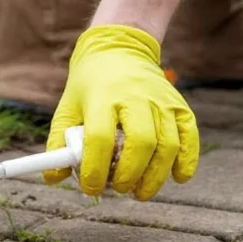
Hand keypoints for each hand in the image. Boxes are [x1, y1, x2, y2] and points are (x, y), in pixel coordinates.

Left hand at [43, 25, 198, 200]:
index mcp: (101, 97)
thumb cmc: (89, 85)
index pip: (100, 138)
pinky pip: (190, 136)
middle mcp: (135, 97)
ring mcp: (161, 101)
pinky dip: (187, 161)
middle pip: (141, 143)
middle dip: (130, 174)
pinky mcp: (179, 105)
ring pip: (168, 145)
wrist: (119, 50)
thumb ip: (59, 143)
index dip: (95, 168)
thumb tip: (53, 178)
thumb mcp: (67, 108)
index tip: (90, 187)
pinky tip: (177, 178)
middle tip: (118, 188)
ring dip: (156, 175)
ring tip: (139, 191)